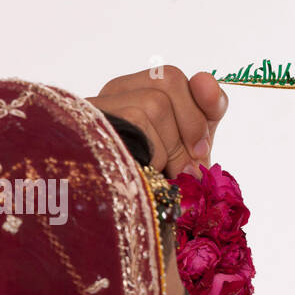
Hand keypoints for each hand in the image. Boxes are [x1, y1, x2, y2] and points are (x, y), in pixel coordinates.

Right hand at [89, 66, 227, 176]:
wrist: (133, 218)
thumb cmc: (163, 184)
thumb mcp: (192, 148)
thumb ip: (207, 112)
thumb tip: (205, 80)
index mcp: (138, 93)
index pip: (173, 76)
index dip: (199, 107)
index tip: (201, 149)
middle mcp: (114, 93)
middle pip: (169, 80)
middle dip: (191, 126)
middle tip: (186, 167)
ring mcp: (96, 106)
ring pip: (155, 102)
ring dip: (171, 149)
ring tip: (161, 174)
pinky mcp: (87, 123)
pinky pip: (137, 120)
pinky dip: (154, 154)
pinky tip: (145, 174)